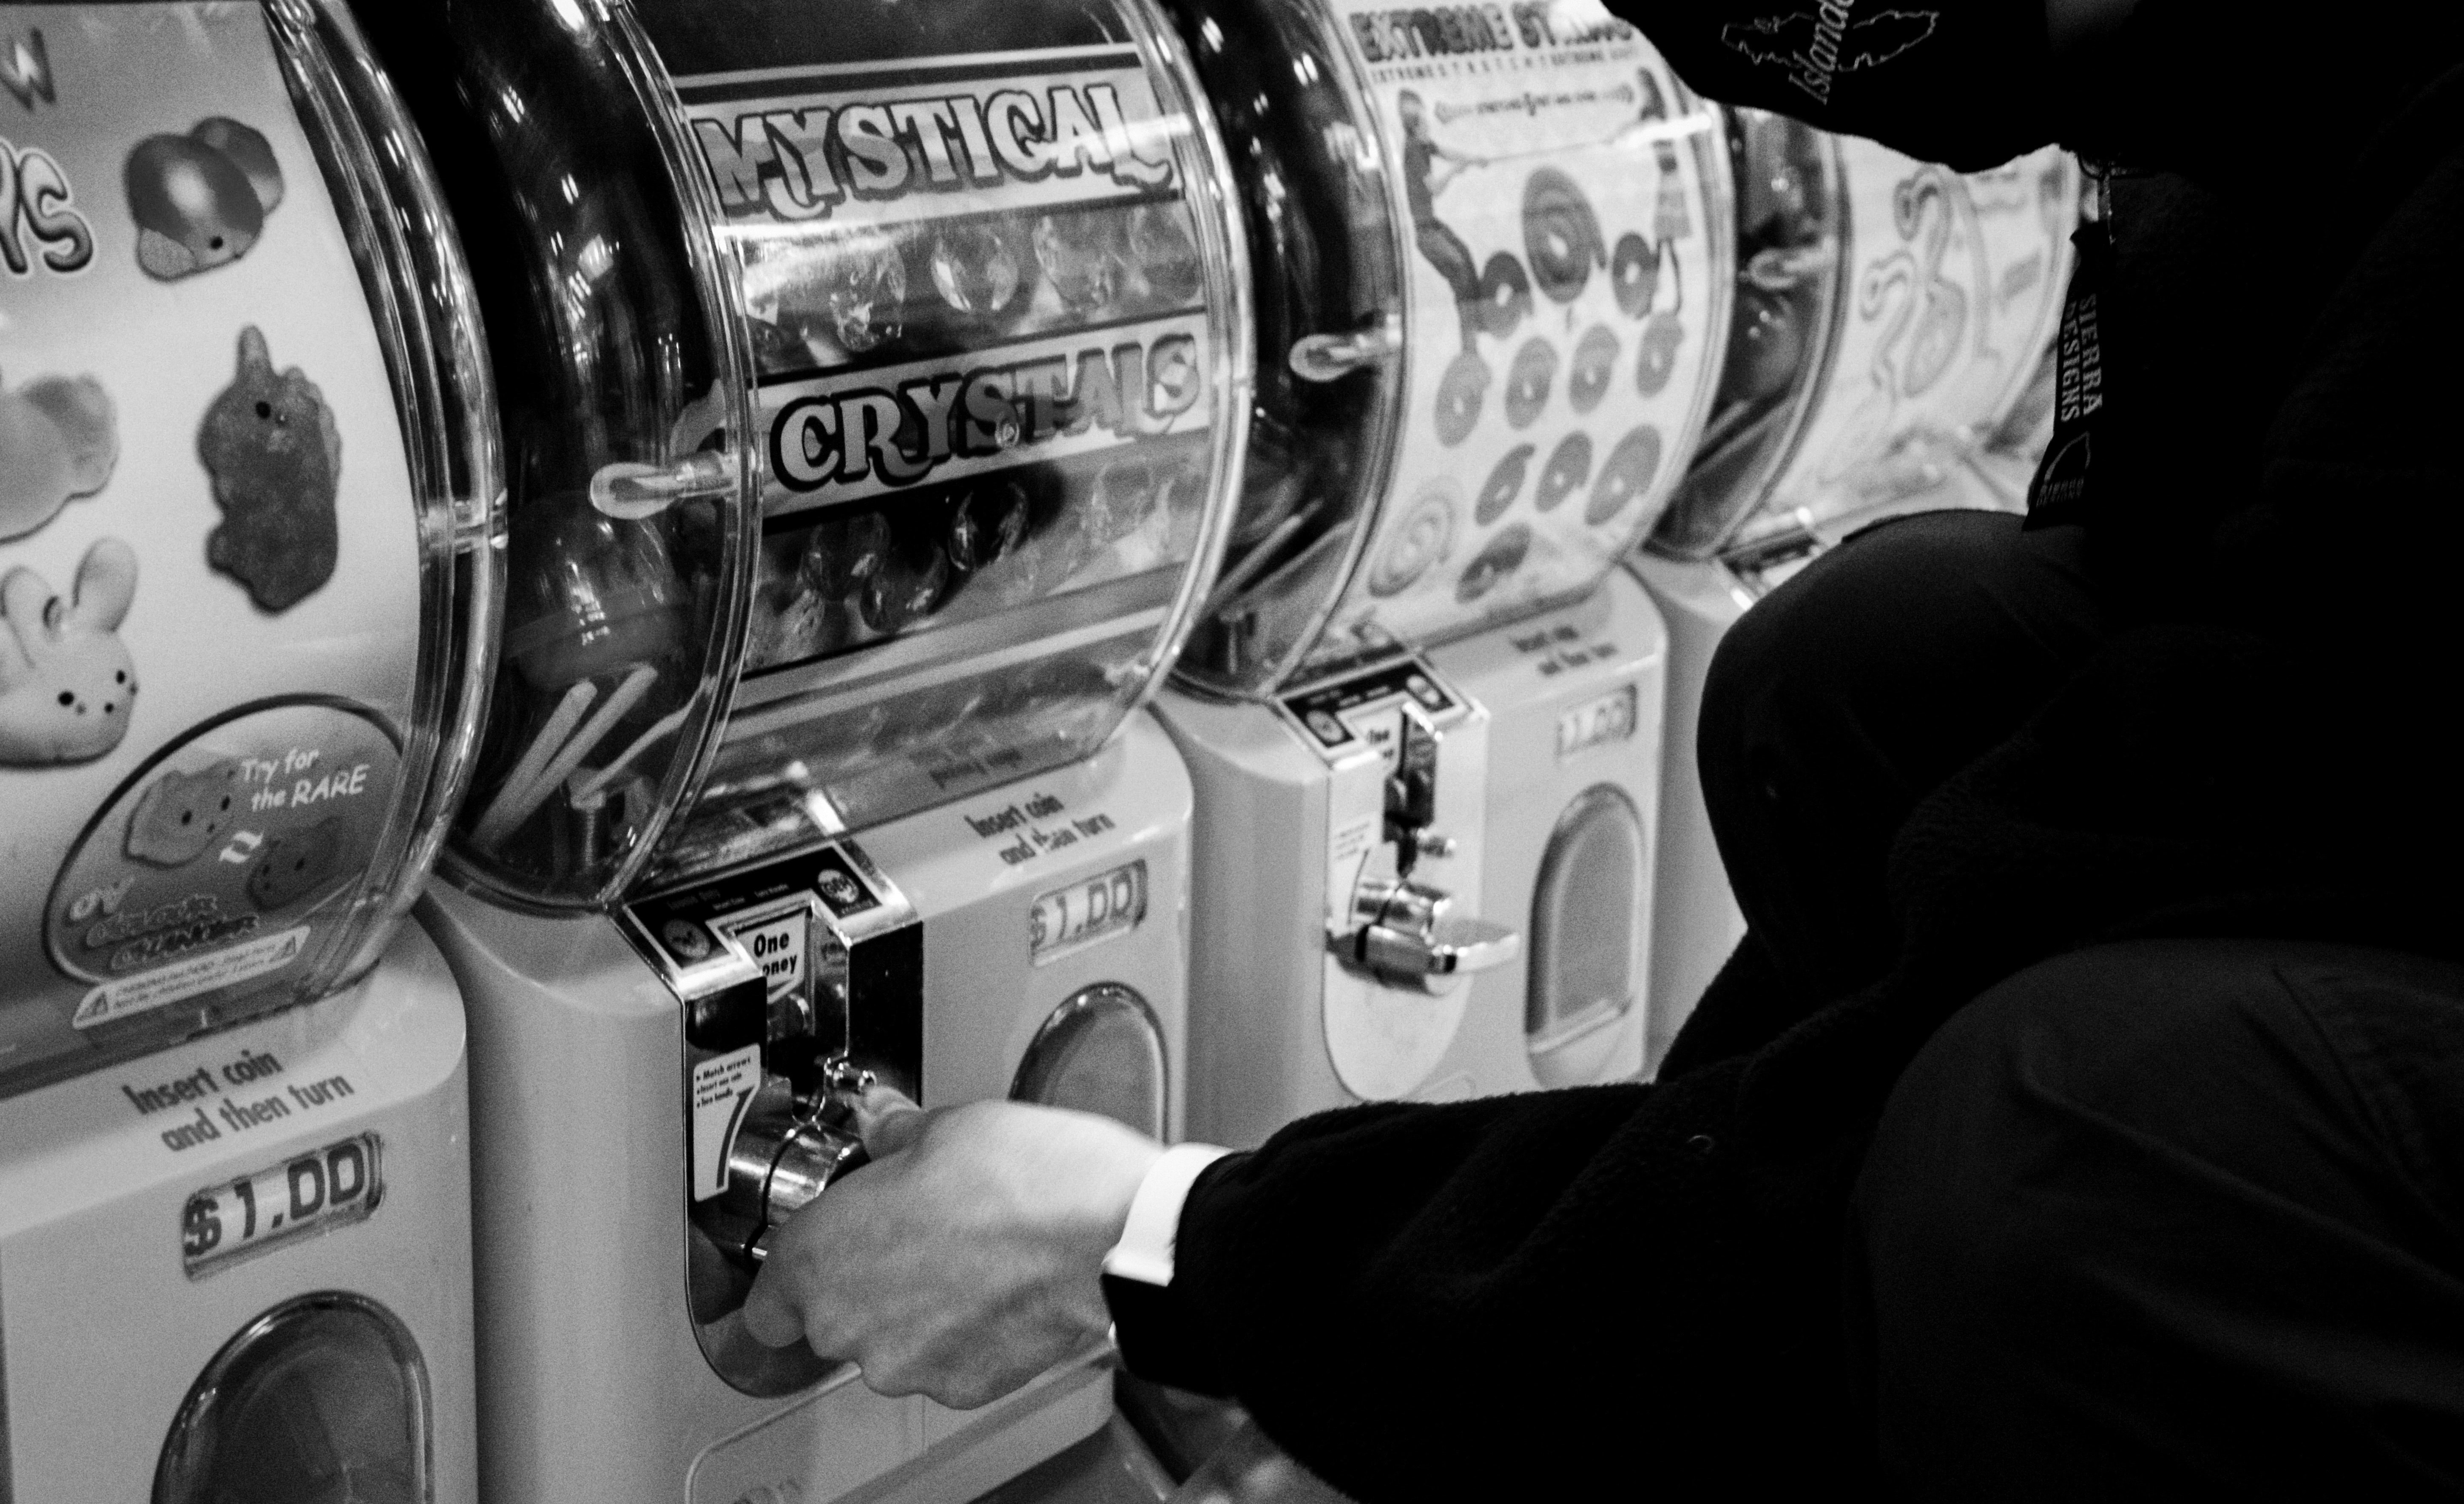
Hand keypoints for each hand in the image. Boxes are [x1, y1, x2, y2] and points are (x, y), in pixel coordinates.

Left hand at [741, 1095, 1163, 1408]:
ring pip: (890, 1343)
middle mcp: (851, 1324)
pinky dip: (964, 1333)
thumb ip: (892, 1135)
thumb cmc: (1029, 1179)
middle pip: (831, 1319)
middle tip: (914, 1233)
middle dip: (866, 1282)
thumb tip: (878, 1121)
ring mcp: (908, 1363)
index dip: (793, 1277)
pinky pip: (944, 1361)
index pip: (765, 1303)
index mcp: (822, 1256)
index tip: (821, 1253)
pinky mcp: (963, 1386)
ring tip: (970, 1255)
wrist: (1112, 1235)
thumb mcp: (946, 1127)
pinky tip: (999, 1287)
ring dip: (916, 1309)